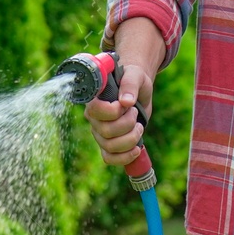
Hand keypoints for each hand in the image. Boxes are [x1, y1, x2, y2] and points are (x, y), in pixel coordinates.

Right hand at [85, 17, 164, 166]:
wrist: (139, 91)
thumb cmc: (134, 80)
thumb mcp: (135, 76)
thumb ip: (130, 84)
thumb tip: (126, 101)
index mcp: (95, 100)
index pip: (95, 111)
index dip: (114, 111)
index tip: (126, 104)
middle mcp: (94, 119)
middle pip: (106, 132)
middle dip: (128, 124)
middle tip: (135, 112)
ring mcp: (100, 134)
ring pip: (110, 147)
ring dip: (131, 138)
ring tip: (139, 126)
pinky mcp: (108, 145)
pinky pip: (110, 159)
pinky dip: (125, 157)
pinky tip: (137, 148)